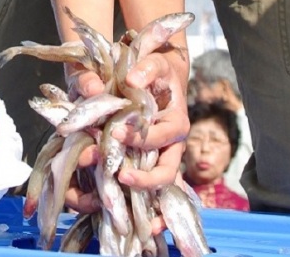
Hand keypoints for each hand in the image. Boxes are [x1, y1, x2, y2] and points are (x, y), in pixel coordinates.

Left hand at [64, 52, 189, 234]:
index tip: (115, 136)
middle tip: (120, 177)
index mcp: (175, 120)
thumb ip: (145, 68)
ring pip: (161, 187)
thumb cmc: (154, 68)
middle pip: (166, 170)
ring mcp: (163, 157)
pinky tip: (144, 229)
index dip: (140, 139)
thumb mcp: (151, 60)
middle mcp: (173, 144)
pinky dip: (152, 211)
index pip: (161, 136)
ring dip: (148, 203)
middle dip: (144, 179)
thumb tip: (132, 81)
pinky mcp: (152, 164)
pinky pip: (155, 192)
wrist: (159, 73)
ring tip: (134, 221)